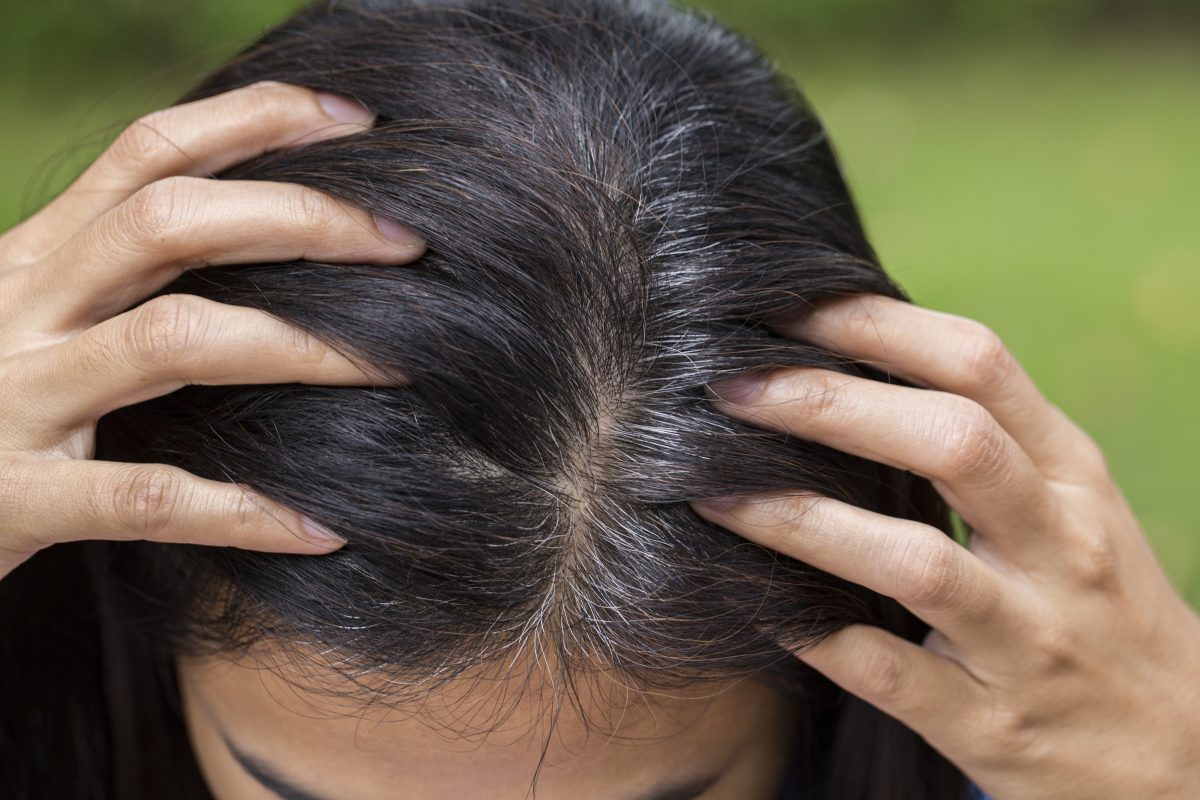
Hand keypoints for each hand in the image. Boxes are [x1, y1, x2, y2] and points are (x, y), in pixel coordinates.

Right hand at [0, 81, 422, 580]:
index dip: (252, 122)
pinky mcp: (16, 498)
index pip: (149, 154)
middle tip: (405, 241)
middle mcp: (24, 307)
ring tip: (397, 365)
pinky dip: (242, 511)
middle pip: (168, 223)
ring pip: (172, 339)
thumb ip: (118, 276)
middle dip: (299, 219)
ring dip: (301, 348)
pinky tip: (320, 527)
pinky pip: (148, 499)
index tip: (354, 122)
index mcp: (38, 257)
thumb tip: (262, 232)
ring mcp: (17, 398)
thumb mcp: (35, 315)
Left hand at [691, 294, 1199, 798]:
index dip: (873, 325)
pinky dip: (815, 633)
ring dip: (800, 519)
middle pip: (950, 442)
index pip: (978, 366)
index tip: (783, 305)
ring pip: (915, 562)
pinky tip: (754, 601)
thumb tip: (847, 358)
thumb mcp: (1067, 505)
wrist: (1178, 755)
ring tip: (709, 490)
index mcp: (1072, 474)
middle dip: (829, 404)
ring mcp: (1031, 639)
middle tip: (727, 386)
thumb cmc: (1093, 601)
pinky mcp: (991, 725)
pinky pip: (889, 672)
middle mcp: (1061, 545)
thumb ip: (984, 436)